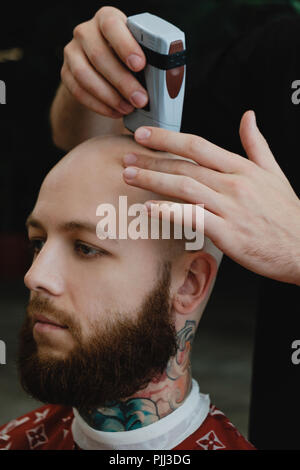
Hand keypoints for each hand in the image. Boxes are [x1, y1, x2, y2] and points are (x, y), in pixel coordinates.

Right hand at [61, 6, 147, 117]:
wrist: (103, 70)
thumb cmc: (129, 61)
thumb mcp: (140, 53)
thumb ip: (149, 59)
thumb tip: (168, 79)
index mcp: (107, 19)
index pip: (112, 25)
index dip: (125, 45)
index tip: (140, 64)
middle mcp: (86, 32)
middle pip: (99, 55)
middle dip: (122, 81)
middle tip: (141, 100)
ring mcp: (72, 52)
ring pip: (85, 75)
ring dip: (109, 96)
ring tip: (128, 109)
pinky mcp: (66, 73)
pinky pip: (78, 91)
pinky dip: (99, 105)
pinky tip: (115, 112)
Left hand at [122, 110, 299, 285]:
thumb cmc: (286, 213)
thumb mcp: (274, 172)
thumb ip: (256, 144)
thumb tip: (248, 116)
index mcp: (242, 168)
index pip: (198, 145)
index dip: (168, 138)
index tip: (145, 134)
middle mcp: (233, 184)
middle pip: (185, 165)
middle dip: (152, 158)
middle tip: (127, 155)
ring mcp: (230, 208)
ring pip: (185, 187)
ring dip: (153, 180)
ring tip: (129, 176)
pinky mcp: (227, 232)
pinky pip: (193, 218)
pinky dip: (169, 212)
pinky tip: (149, 208)